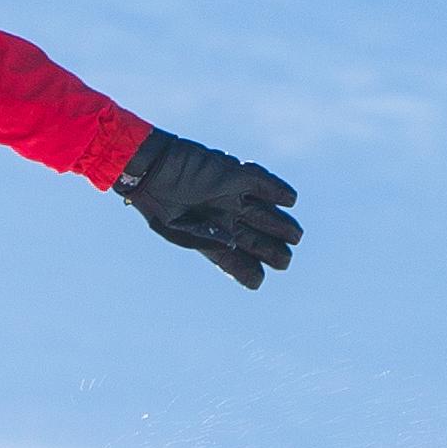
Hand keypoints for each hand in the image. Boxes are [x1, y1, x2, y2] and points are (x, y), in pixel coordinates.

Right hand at [114, 130, 301, 288]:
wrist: (151, 169)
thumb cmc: (158, 204)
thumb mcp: (175, 232)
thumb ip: (205, 241)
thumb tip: (233, 244)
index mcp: (213, 240)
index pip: (240, 263)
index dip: (251, 273)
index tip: (258, 278)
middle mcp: (228, 221)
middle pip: (260, 241)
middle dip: (274, 252)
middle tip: (284, 260)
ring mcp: (234, 199)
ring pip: (268, 216)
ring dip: (283, 226)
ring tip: (295, 237)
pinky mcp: (237, 176)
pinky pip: (265, 185)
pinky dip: (278, 192)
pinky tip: (290, 201)